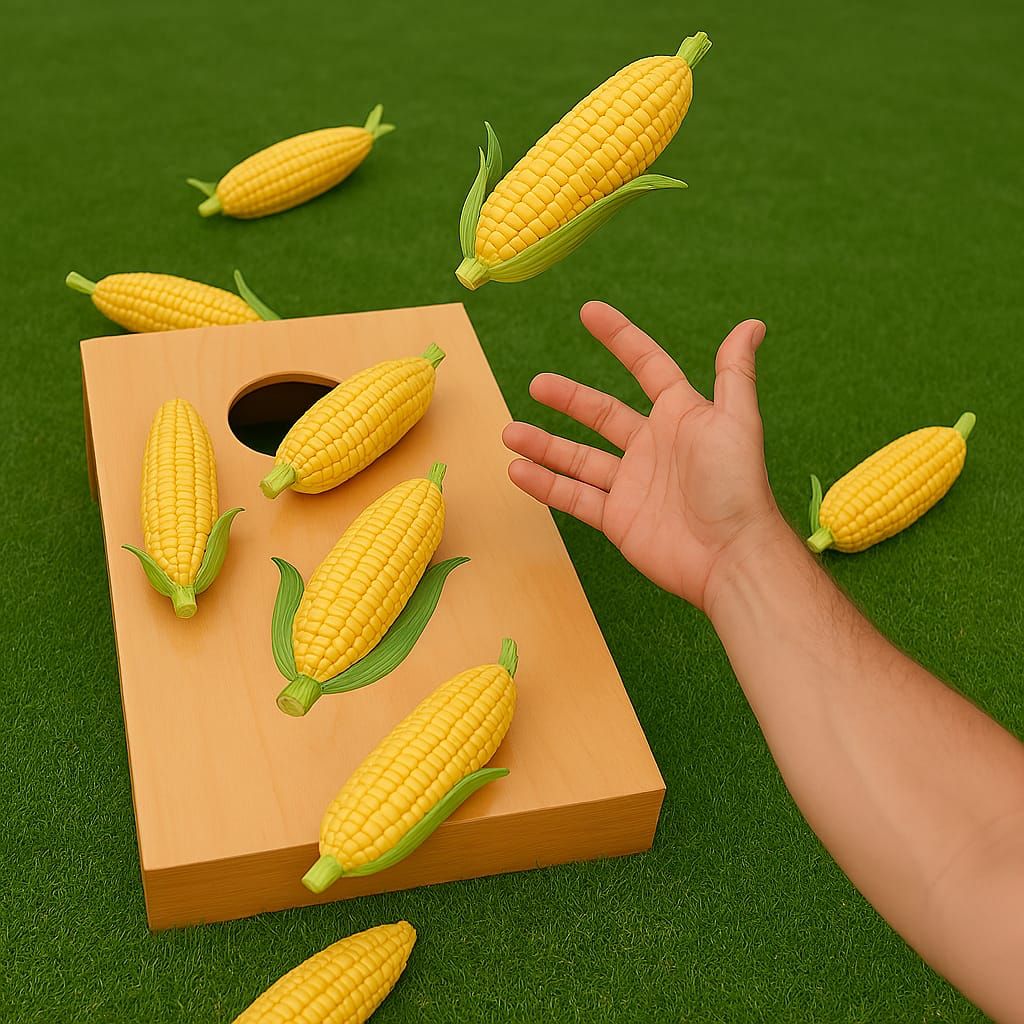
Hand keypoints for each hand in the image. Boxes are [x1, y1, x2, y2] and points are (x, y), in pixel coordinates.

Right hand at [502, 301, 781, 610]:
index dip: (620, 339)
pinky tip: (517, 471)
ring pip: (579, 458)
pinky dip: (546, 485)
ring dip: (544, 445)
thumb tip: (753, 324)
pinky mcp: (618, 518)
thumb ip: (735, 373)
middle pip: (602, 414)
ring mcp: (632, 484)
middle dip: (568, 398)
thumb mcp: (737, 420)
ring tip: (509, 433)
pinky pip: (574, 497)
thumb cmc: (736, 485)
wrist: (730, 556)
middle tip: (537, 384)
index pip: (647, 367)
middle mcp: (653, 447)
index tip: (589, 312)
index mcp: (680, 416)